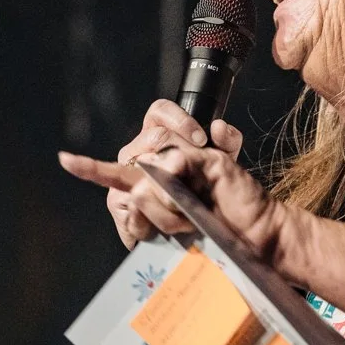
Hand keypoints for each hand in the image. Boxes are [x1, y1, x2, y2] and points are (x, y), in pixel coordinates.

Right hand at [61, 100, 248, 249]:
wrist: (197, 231)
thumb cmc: (207, 195)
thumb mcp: (222, 166)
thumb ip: (226, 143)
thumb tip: (219, 127)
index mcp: (160, 135)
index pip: (160, 112)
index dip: (179, 120)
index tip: (200, 140)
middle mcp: (139, 150)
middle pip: (151, 137)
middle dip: (176, 156)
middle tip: (195, 177)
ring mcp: (124, 175)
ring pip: (138, 170)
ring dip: (165, 192)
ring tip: (186, 210)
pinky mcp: (118, 203)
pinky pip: (126, 202)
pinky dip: (143, 215)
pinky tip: (155, 225)